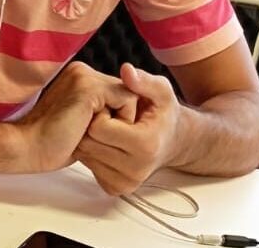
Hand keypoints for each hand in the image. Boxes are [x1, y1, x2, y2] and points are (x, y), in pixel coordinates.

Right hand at [15, 62, 137, 173]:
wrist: (27, 147)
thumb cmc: (51, 143)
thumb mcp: (80, 123)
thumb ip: (96, 113)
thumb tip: (119, 118)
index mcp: (77, 77)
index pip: (114, 93)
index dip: (116, 115)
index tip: (100, 134)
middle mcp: (81, 71)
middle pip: (124, 92)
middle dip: (120, 117)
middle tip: (95, 134)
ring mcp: (85, 76)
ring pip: (129, 95)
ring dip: (120, 121)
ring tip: (93, 133)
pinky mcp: (90, 88)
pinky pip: (128, 100)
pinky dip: (122, 121)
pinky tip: (97, 132)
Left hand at [74, 63, 181, 194]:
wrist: (173, 142)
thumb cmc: (164, 113)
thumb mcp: (161, 90)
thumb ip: (144, 80)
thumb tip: (126, 70)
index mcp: (145, 144)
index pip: (99, 127)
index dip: (101, 111)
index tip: (110, 104)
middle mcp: (135, 169)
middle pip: (89, 143)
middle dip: (92, 125)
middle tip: (106, 115)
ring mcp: (125, 183)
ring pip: (85, 156)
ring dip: (90, 140)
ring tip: (107, 129)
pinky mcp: (116, 188)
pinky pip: (89, 167)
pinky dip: (93, 154)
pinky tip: (107, 143)